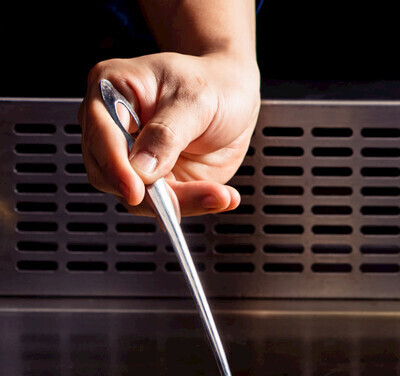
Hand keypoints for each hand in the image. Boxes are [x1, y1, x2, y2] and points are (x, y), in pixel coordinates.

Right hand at [79, 52, 259, 216]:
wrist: (235, 95)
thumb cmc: (212, 83)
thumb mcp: (195, 100)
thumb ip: (167, 134)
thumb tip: (141, 170)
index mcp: (111, 91)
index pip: (99, 135)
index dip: (116, 167)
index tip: (136, 191)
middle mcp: (115, 127)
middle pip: (110, 174)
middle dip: (150, 194)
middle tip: (192, 194)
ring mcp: (134, 157)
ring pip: (139, 197)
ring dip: (180, 203)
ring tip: (219, 195)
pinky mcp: (158, 179)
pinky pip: (167, 204)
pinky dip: (196, 204)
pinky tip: (222, 196)